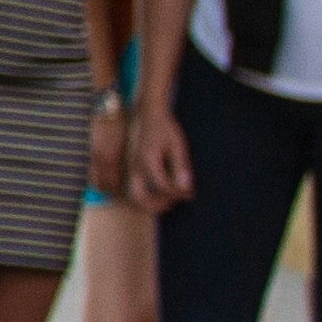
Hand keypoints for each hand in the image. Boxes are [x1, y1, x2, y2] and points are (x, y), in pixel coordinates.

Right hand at [124, 99, 190, 213]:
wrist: (149, 115)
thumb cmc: (165, 128)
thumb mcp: (178, 145)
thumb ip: (181, 167)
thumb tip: (186, 188)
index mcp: (148, 160)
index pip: (162, 186)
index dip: (177, 193)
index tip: (190, 194)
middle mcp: (136, 166)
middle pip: (138, 197)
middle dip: (156, 206)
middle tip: (174, 204)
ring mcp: (132, 168)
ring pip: (134, 194)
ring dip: (149, 204)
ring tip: (168, 202)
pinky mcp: (133, 167)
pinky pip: (135, 188)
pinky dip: (146, 196)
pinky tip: (161, 193)